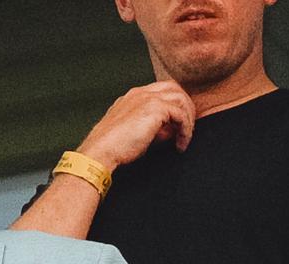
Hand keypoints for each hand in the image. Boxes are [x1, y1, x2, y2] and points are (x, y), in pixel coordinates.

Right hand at [78, 81, 194, 169]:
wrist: (101, 151)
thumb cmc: (113, 148)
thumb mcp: (136, 134)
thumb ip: (155, 129)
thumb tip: (173, 132)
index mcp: (133, 97)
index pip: (160, 91)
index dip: (173, 106)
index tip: (176, 126)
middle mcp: (140, 93)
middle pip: (174, 88)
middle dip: (185, 107)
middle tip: (187, 128)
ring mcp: (147, 98)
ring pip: (180, 97)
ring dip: (188, 118)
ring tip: (185, 138)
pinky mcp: (155, 108)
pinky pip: (181, 114)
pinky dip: (186, 130)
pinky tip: (181, 144)